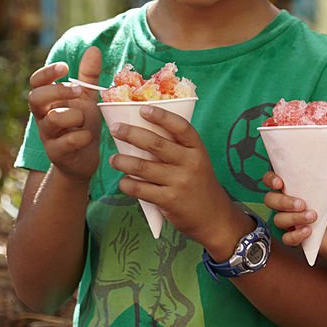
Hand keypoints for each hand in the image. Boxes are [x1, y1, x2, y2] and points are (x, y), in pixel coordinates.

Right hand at [27, 46, 102, 182]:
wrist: (85, 159)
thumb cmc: (82, 125)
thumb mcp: (86, 99)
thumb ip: (87, 77)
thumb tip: (92, 48)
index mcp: (48, 101)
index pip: (36, 82)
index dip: (47, 73)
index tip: (65, 67)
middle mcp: (43, 117)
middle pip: (35, 98)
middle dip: (57, 91)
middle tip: (78, 91)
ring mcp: (48, 136)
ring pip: (52, 120)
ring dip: (73, 116)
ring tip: (84, 120)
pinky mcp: (57, 154)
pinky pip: (66, 142)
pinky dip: (80, 137)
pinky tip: (88, 136)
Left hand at [107, 104, 225, 242]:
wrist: (213, 217)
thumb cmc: (199, 183)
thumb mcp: (196, 161)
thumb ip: (177, 148)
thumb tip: (142, 130)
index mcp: (197, 149)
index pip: (181, 127)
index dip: (162, 116)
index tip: (143, 109)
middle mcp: (190, 163)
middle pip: (156, 144)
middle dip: (132, 134)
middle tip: (116, 129)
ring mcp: (179, 182)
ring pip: (143, 167)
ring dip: (123, 161)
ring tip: (113, 159)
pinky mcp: (168, 200)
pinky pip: (140, 189)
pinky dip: (127, 184)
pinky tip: (124, 182)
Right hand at [263, 173, 326, 255]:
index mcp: (294, 188)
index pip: (273, 180)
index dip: (271, 179)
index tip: (279, 182)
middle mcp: (287, 203)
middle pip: (270, 199)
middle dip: (283, 201)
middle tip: (302, 204)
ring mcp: (288, 220)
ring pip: (278, 219)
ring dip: (294, 218)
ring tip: (312, 217)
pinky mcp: (293, 236)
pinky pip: (286, 238)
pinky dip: (296, 235)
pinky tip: (308, 231)